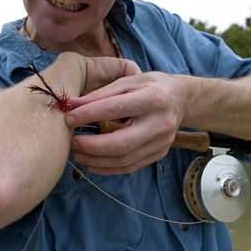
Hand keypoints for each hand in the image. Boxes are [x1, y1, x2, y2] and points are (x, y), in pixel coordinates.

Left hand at [65, 72, 186, 174]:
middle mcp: (160, 123)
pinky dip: (109, 168)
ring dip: (97, 160)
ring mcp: (162, 142)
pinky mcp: (160, 153)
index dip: (88, 115)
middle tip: (72, 142)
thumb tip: (71, 104)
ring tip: (78, 153)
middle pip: (121, 143)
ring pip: (125, 160)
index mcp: (152, 99)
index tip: (69, 118)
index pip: (114, 109)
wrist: (182, 99)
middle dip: (92, 146)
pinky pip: (131, 166)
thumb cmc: (152, 86)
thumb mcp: (128, 82)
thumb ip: (100, 94)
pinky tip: (93, 163)